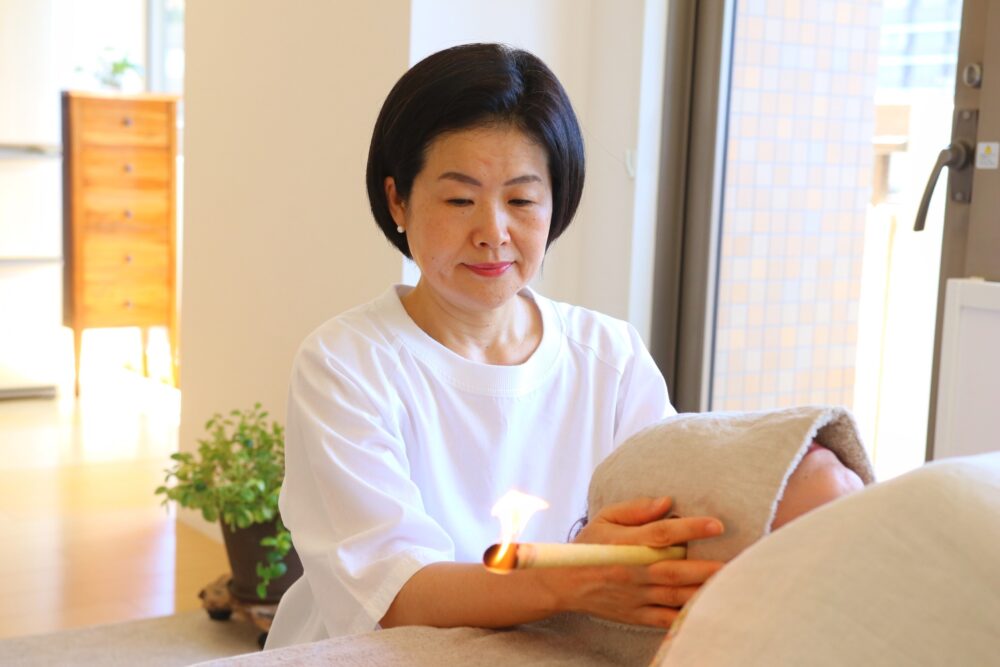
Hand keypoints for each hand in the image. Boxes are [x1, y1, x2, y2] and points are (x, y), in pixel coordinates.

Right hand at [547, 496, 723, 627]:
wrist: (564, 584)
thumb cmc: (589, 546)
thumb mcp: (604, 518)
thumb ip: (635, 509)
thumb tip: (667, 502)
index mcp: (625, 545)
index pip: (661, 535)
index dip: (690, 529)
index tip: (717, 524)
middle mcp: (633, 572)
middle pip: (675, 571)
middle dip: (707, 568)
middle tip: (738, 562)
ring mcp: (636, 596)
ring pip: (675, 596)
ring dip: (703, 591)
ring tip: (732, 586)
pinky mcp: (637, 615)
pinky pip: (667, 619)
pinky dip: (687, 618)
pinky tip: (710, 611)